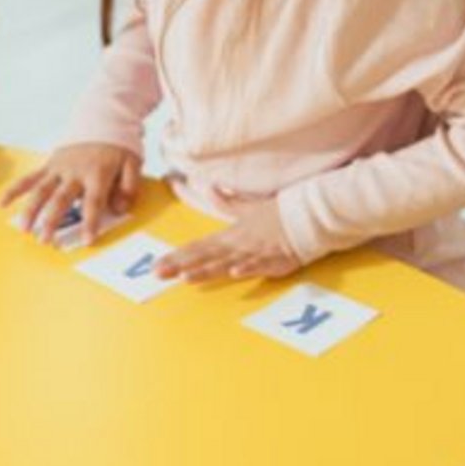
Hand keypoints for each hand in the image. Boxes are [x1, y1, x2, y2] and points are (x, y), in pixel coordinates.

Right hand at [0, 142, 140, 247]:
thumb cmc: (118, 146)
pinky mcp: (49, 165)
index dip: (90, 222)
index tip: (86, 240)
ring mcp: (59, 168)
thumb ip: (128, 187)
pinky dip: (15, 190)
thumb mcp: (133, 163)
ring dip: (31, 210)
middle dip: (52, 220)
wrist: (103, 119)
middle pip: (60, 199)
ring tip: (24, 229)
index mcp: (97, 173)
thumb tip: (118, 209)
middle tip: (45, 240)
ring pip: (41, 190)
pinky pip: (30, 178)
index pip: (93, 202)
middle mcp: (75, 172)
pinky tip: (3, 204)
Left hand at [153, 198, 300, 281]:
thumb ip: (226, 202)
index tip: (157, 264)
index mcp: (230, 235)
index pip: (198, 247)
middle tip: (158, 274)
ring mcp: (256, 254)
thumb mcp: (249, 207)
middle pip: (205, 257)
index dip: (177, 256)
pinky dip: (248, 268)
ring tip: (186, 277)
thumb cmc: (278, 214)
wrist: (308, 215)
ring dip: (207, 270)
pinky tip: (236, 273)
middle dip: (180, 266)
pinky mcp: (275, 261)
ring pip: (227, 264)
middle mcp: (238, 245)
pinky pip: (260, 265)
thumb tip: (208, 188)